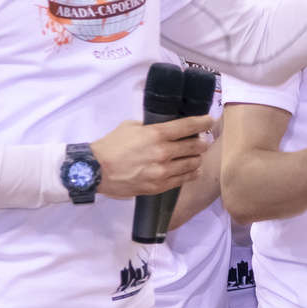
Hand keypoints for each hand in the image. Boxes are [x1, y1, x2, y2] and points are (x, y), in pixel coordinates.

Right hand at [89, 113, 213, 198]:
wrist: (96, 170)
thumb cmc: (111, 145)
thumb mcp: (131, 127)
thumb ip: (150, 127)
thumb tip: (164, 129)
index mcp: (156, 134)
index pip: (188, 126)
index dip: (203, 123)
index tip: (210, 121)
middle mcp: (163, 152)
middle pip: (195, 146)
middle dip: (201, 142)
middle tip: (200, 141)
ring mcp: (163, 171)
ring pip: (193, 163)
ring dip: (197, 158)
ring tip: (194, 155)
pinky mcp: (160, 186)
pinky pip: (184, 179)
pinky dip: (191, 172)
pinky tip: (192, 169)